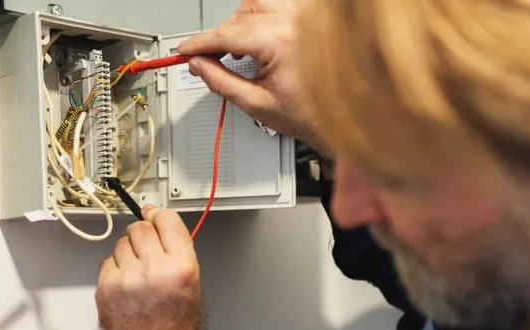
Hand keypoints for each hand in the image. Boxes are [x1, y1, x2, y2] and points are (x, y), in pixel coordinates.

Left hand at [95, 206, 202, 329]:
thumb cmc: (176, 327)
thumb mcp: (193, 285)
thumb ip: (177, 251)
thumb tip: (157, 221)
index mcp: (181, 267)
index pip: (167, 221)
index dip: (159, 215)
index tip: (154, 214)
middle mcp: (153, 268)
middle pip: (140, 228)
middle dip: (143, 234)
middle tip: (147, 251)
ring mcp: (126, 278)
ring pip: (121, 243)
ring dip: (128, 252)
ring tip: (137, 274)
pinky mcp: (106, 287)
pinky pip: (107, 262)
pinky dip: (115, 268)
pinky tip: (126, 285)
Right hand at [177, 0, 324, 149]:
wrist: (343, 118)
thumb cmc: (310, 114)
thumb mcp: (255, 104)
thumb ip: (221, 82)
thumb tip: (199, 65)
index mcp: (280, 42)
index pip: (228, 34)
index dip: (201, 43)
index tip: (186, 50)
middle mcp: (294, 23)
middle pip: (240, 15)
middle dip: (221, 36)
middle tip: (211, 57)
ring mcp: (304, 18)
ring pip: (257, 3)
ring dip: (240, 22)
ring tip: (237, 49)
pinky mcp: (310, 21)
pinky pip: (277, 5)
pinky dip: (261, 16)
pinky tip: (258, 38)